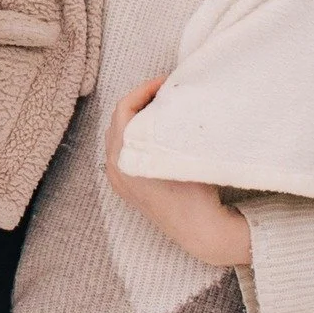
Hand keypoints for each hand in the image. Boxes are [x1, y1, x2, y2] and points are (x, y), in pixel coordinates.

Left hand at [105, 77, 251, 267]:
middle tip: (163, 92)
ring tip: (160, 109)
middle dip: (140, 102)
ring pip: (118, 135)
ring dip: (136, 118)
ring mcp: (116, 177)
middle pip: (119, 120)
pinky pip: (121, 151)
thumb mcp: (182, 150)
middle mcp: (113, 165)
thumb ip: (168, 123)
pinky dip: (133, 137)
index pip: (124, 109)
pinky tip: (153, 133)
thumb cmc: (197, 190)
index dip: (144, 90)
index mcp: (124, 155)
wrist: (200, 230)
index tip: (164, 82)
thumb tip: (169, 95)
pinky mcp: (124, 187)